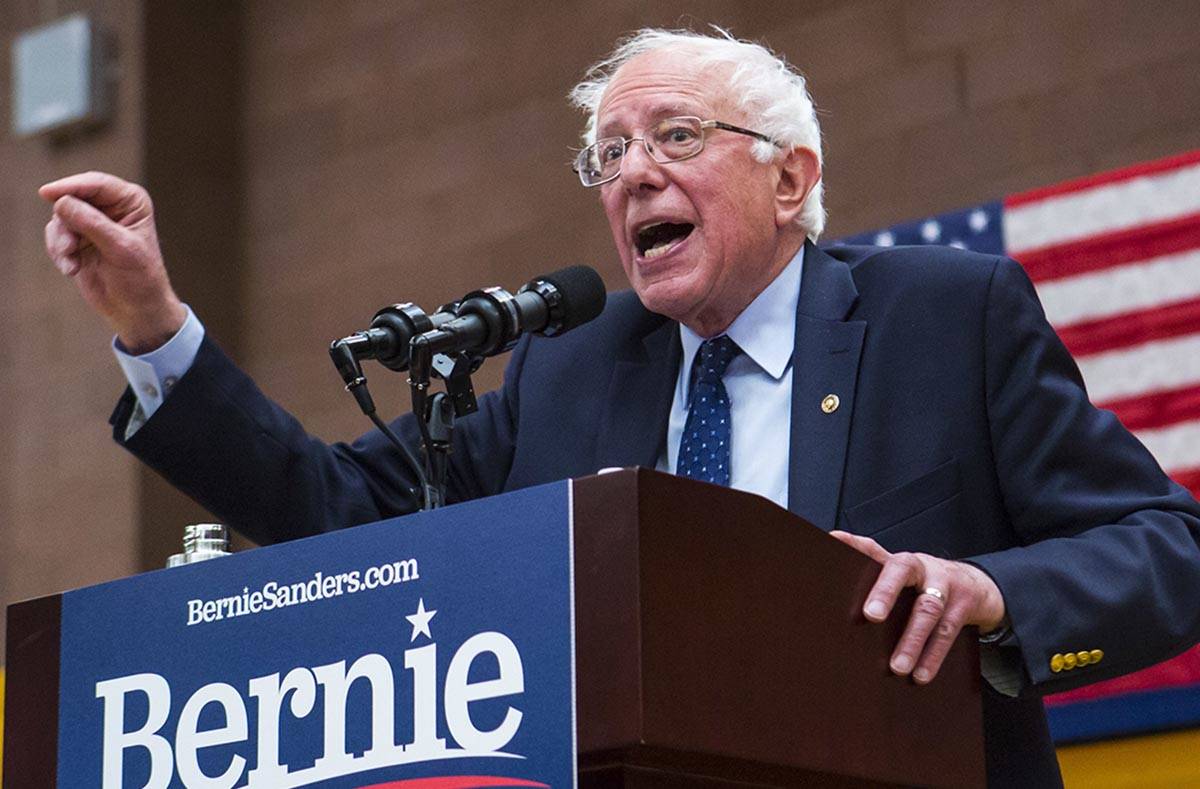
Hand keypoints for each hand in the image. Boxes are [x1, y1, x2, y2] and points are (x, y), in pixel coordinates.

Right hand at [40, 171, 185, 353]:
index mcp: (130, 201)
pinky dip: (59, 252)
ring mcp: (92, 222)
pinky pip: (55, 235)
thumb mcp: (121, 248)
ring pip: (60, 218)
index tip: (48, 193)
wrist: (136, 309)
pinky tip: (71, 269)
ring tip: (71, 264)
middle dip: (66, 223)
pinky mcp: (78, 238)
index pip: (96, 184)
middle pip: (72, 198)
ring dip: (61, 242)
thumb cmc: (140, 278)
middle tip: (69, 247)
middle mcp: (111, 206)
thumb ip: (92, 223)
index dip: (71, 186)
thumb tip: (61, 202)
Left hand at [830, 530, 1005, 683]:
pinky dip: (933, 656)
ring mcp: (946, 584)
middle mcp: (922, 567)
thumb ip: (871, 565)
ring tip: (896, 667)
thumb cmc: (925, 583)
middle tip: (871, 615)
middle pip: (902, 571)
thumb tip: (834, 550)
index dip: (855, 544)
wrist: (977, 586)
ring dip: (912, 640)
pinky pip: (948, 632)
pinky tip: (920, 675)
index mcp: (900, 560)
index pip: (874, 549)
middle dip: (886, 591)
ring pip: (928, 609)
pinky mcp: (964, 606)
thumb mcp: (901, 573)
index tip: (834, 543)